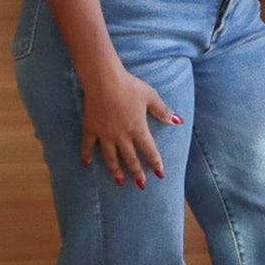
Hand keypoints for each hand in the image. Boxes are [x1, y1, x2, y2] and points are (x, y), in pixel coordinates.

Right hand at [80, 67, 180, 189]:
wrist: (104, 79)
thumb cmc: (130, 86)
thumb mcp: (151, 96)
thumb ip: (163, 111)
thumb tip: (178, 121)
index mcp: (138, 128)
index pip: (149, 150)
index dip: (156, 163)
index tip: (160, 174)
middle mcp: (122, 135)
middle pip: (130, 158)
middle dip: (137, 173)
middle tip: (140, 185)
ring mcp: (105, 134)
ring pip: (110, 157)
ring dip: (115, 170)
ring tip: (119, 181)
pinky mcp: (91, 128)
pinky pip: (87, 145)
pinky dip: (86, 155)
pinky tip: (86, 164)